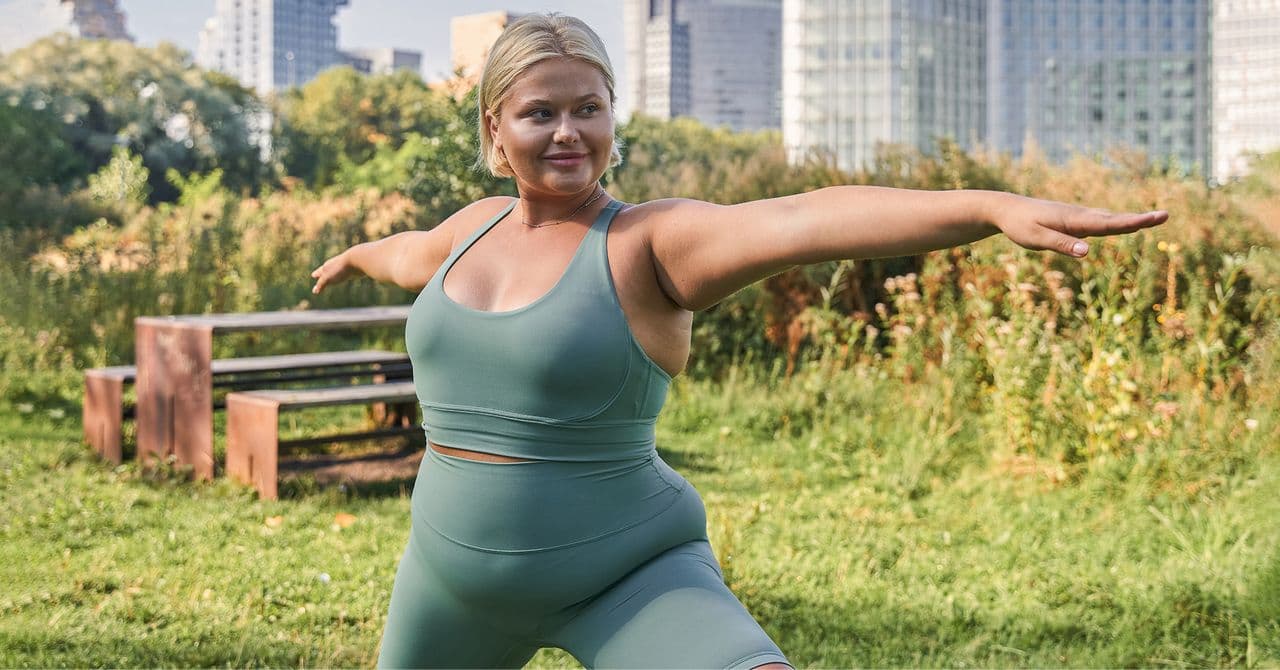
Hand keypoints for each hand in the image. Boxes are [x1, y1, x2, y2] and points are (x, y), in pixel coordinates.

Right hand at [310, 251, 359, 293]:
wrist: (357, 259)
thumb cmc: (340, 269)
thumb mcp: (328, 278)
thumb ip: (321, 284)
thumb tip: (314, 291)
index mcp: (327, 267)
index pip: (320, 272)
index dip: (317, 274)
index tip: (313, 275)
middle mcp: (334, 266)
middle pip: (327, 270)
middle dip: (323, 273)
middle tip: (318, 274)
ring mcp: (343, 267)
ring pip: (336, 271)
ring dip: (333, 274)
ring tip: (332, 277)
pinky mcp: (352, 270)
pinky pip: (346, 273)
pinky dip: (343, 275)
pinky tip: (346, 276)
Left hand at [992, 193, 1167, 257]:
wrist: (1005, 209)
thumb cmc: (1019, 226)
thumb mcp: (1036, 239)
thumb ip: (1061, 244)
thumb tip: (1087, 251)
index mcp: (1075, 220)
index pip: (1109, 224)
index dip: (1134, 222)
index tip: (1156, 217)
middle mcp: (1080, 215)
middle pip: (1115, 219)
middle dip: (1140, 219)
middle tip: (1166, 215)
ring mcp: (1077, 217)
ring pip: (1108, 219)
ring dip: (1130, 219)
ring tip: (1152, 219)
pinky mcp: (1072, 220)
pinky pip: (1098, 222)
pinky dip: (1115, 222)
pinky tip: (1122, 224)